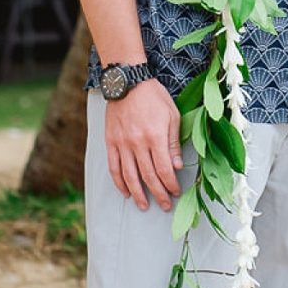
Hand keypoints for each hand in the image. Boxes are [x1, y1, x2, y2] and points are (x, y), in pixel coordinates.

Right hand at [105, 78, 182, 210]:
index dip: (170, 185)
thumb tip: (177, 166)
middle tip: (164, 206)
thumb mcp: (172, 115)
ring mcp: (122, 144)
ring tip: (143, 206)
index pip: (164, 169)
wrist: (128, 81)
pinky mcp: (111, 142)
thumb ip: (173, 143)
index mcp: (155, 137)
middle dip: (158, 194)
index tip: (175, 192)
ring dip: (138, 194)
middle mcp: (138, 143)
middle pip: (148, 176)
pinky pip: (114, 167)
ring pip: (130, 176)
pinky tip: (125, 192)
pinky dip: (119, 182)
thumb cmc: (154, 96)